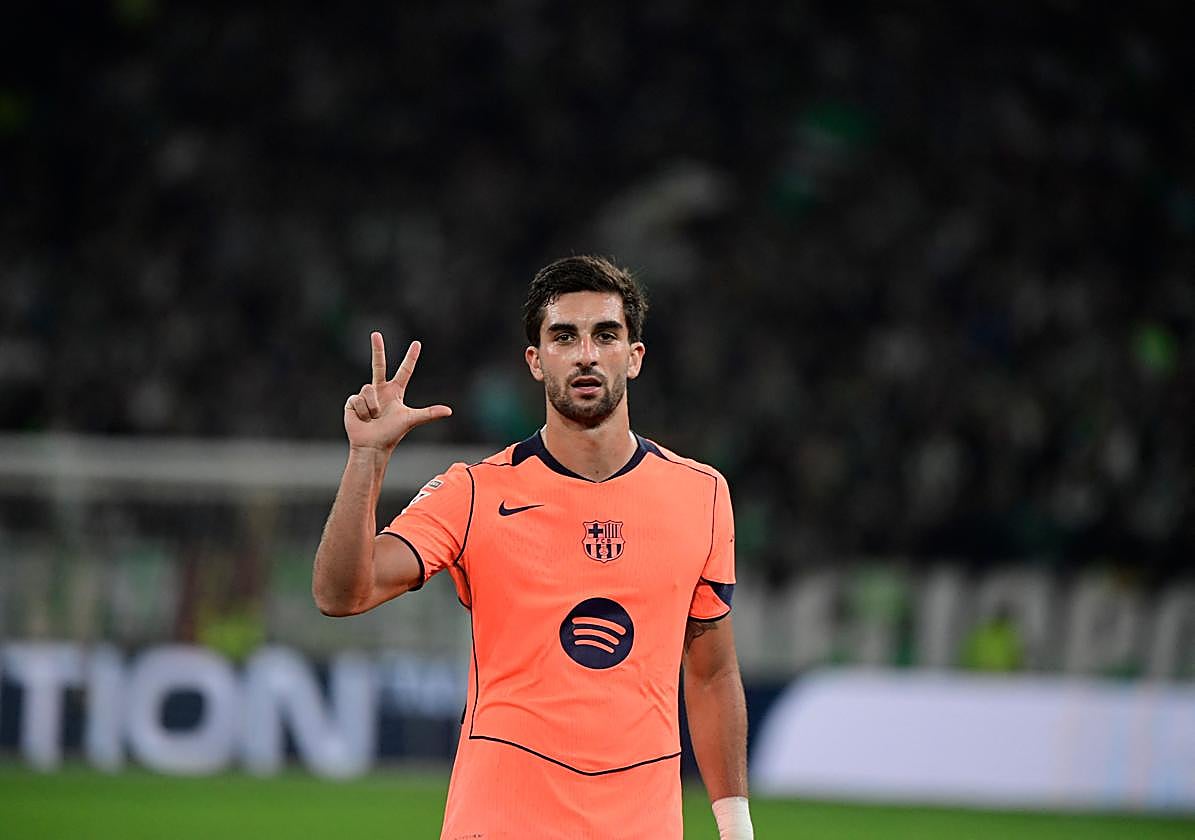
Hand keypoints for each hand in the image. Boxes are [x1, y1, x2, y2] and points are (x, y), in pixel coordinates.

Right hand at [343, 332, 451, 451]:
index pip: (405, 371)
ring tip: (373, 417)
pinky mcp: (353, 400)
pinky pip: (358, 398)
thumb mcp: (411, 420)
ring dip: (372, 406)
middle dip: (377, 349)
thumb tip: (449, 411)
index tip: (417, 343)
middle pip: (379, 365)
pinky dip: (362, 410)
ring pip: (368, 389)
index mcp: (395, 392)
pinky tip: (362, 418)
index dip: (411, 357)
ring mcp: (365, 394)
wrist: (371, 445)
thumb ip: (429, 413)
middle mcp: (380, 390)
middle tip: (376, 333)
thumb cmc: (391, 434)